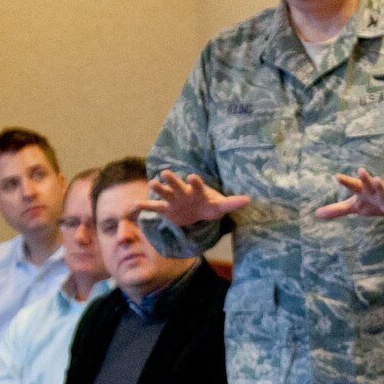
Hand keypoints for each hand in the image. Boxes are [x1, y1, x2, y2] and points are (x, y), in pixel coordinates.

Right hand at [134, 170, 248, 226]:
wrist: (197, 211)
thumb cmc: (210, 205)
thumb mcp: (221, 206)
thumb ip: (233, 203)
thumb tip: (249, 200)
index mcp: (197, 191)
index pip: (196, 185)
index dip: (194, 181)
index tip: (192, 176)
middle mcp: (183, 193)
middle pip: (177, 185)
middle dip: (172, 180)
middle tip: (165, 172)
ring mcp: (173, 200)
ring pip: (164, 193)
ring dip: (158, 189)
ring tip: (152, 183)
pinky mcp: (166, 210)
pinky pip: (154, 208)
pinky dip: (145, 208)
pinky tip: (134, 207)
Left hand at [314, 168, 383, 222]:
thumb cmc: (371, 202)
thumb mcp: (354, 206)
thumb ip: (337, 209)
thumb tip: (317, 214)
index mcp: (362, 191)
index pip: (352, 185)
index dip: (345, 181)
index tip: (336, 176)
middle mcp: (373, 191)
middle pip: (368, 183)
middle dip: (365, 178)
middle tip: (360, 170)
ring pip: (383, 191)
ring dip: (381, 186)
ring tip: (378, 179)